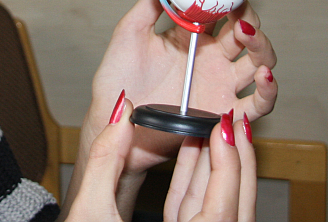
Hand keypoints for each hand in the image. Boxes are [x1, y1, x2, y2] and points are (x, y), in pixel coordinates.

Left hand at [61, 0, 275, 217]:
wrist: (112, 121)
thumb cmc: (117, 80)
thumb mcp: (129, 34)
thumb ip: (149, 4)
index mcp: (190, 36)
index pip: (220, 10)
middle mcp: (210, 58)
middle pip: (246, 33)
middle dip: (249, 19)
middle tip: (240, 13)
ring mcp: (220, 84)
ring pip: (258, 62)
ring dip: (263, 47)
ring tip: (249, 36)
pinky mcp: (222, 112)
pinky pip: (257, 104)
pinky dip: (268, 91)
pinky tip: (264, 76)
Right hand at [65, 96, 256, 221]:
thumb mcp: (91, 212)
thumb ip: (105, 160)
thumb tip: (121, 114)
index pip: (221, 208)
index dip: (227, 163)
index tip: (222, 126)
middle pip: (233, 207)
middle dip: (236, 160)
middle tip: (232, 120)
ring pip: (218, 208)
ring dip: (217, 167)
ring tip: (215, 129)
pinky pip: (198, 213)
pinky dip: (197, 182)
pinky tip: (193, 154)